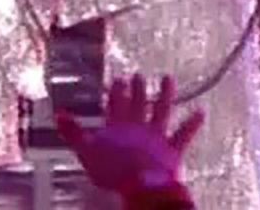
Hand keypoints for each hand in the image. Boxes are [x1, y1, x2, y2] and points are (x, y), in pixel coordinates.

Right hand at [54, 74, 203, 196]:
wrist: (141, 184)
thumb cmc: (112, 169)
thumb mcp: (85, 150)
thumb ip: (73, 132)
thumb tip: (58, 113)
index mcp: (117, 126)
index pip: (115, 104)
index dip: (116, 91)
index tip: (119, 79)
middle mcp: (138, 126)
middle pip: (138, 104)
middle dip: (138, 89)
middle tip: (140, 76)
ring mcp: (157, 137)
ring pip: (162, 111)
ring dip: (165, 95)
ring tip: (169, 80)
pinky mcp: (173, 150)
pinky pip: (184, 134)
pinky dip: (192, 123)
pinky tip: (201, 112)